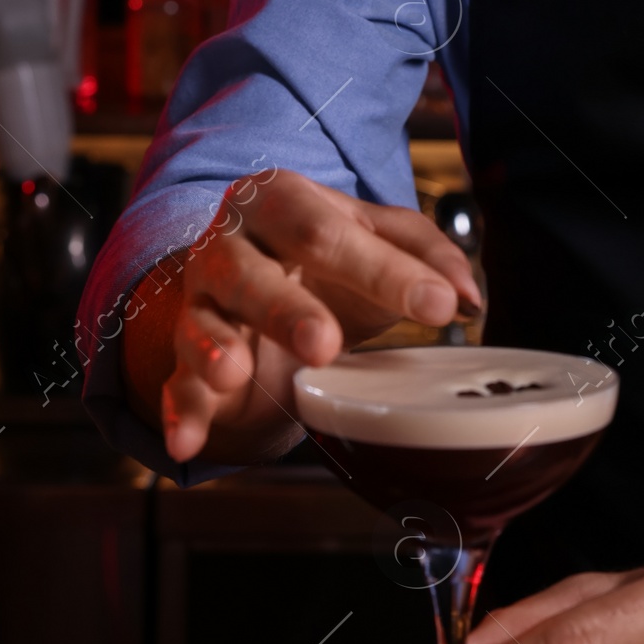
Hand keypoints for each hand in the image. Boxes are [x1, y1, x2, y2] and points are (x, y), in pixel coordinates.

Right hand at [121, 168, 480, 462]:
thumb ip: (426, 255)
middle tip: (324, 344)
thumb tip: (467, 295)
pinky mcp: (182, 355)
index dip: (383, 269)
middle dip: (287, 309)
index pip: (327, 231)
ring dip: (216, 351)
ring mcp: (199, 300)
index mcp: (279, 201)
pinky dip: (181, 412)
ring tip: (235, 372)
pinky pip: (176, 384)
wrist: (256, 278)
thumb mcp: (377, 240)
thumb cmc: (324, 256)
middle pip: (252, 273)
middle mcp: (228, 244)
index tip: (437, 305)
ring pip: (202, 324)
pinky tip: (187, 442)